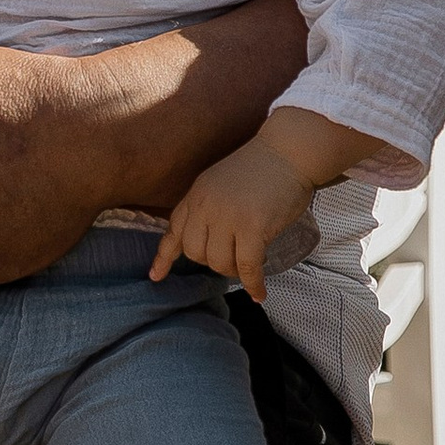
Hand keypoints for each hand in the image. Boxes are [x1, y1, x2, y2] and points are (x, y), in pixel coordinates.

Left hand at [153, 138, 314, 302]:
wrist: (288, 151)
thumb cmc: (261, 167)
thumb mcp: (219, 181)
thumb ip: (208, 205)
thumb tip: (208, 236)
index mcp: (196, 195)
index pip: (174, 230)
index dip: (165, 257)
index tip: (156, 276)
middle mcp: (206, 206)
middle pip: (195, 253)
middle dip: (212, 262)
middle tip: (233, 259)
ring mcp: (228, 217)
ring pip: (218, 263)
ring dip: (233, 272)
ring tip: (248, 265)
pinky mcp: (253, 227)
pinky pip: (246, 267)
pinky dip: (253, 284)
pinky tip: (259, 293)